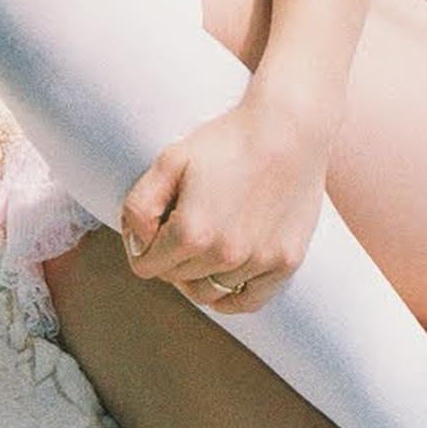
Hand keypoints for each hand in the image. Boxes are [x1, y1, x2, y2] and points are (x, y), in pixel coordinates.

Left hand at [119, 99, 330, 314]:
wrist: (289, 126)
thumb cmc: (228, 138)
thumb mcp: (171, 159)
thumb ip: (139, 204)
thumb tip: (137, 242)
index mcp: (192, 233)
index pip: (146, 267)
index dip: (144, 245)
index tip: (154, 225)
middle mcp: (225, 255)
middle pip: (177, 279)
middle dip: (171, 257)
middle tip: (181, 225)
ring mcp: (259, 262)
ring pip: (210, 292)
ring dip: (199, 273)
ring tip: (205, 240)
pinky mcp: (286, 262)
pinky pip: (249, 301)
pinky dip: (231, 296)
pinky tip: (224, 275)